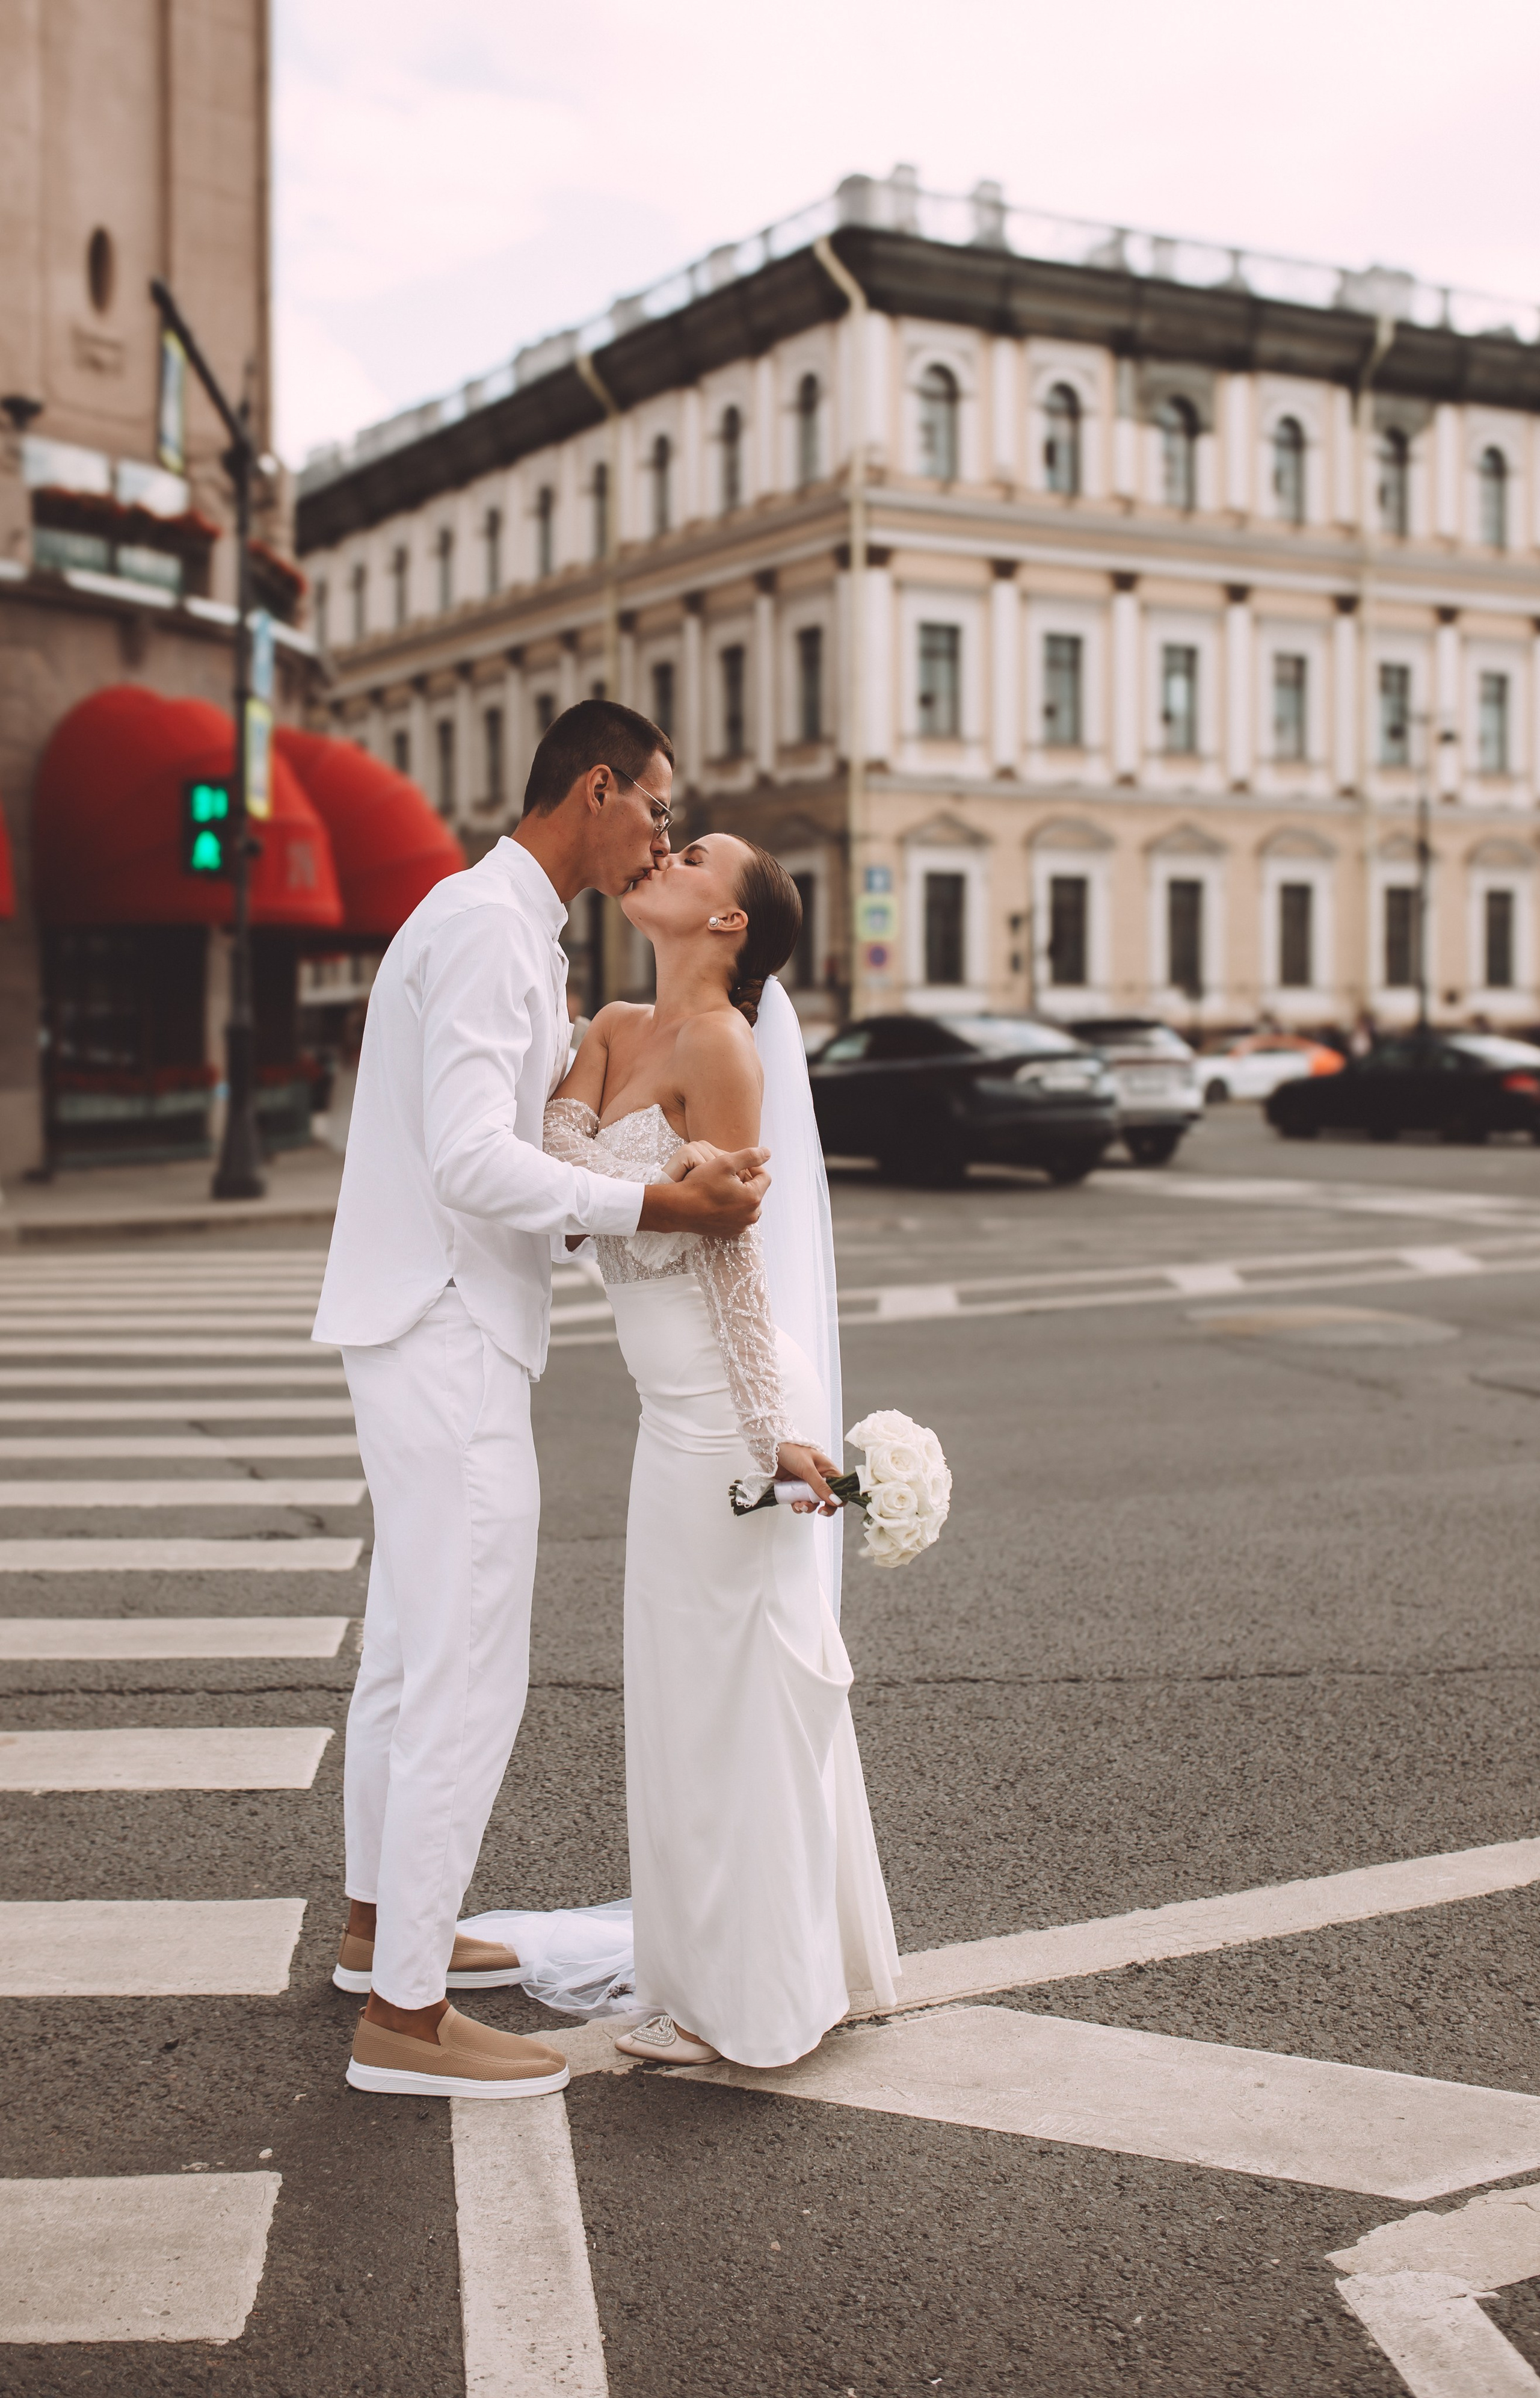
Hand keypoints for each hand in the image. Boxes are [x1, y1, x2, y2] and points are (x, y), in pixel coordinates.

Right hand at [637, 1147, 768, 1237]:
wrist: (679, 1209)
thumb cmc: (701, 1184)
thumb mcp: (726, 1162)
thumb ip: (750, 1156)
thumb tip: (768, 1152)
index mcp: (753, 1198)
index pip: (765, 1177)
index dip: (754, 1167)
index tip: (739, 1164)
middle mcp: (750, 1216)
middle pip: (757, 1192)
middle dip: (747, 1182)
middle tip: (729, 1175)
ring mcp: (740, 1226)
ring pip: (748, 1205)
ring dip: (740, 1195)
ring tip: (723, 1188)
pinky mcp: (729, 1233)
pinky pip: (738, 1217)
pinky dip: (733, 1208)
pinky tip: (718, 1201)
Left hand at [776, 1441, 842, 1513]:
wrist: (769, 1449)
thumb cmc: (791, 1450)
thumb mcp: (808, 1469)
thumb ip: (820, 1486)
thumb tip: (836, 1501)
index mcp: (827, 1470)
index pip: (840, 1487)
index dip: (840, 1497)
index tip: (833, 1505)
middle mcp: (819, 1478)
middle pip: (828, 1498)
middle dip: (824, 1506)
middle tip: (820, 1511)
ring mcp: (806, 1484)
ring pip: (813, 1503)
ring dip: (808, 1507)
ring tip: (800, 1505)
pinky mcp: (795, 1489)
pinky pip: (800, 1502)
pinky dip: (798, 1506)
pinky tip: (794, 1504)